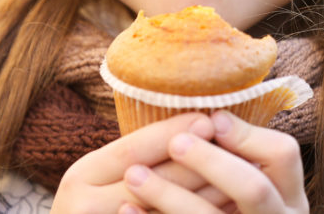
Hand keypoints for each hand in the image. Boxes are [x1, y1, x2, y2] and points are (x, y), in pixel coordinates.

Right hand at [52, 112, 232, 213]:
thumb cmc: (96, 205)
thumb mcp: (103, 175)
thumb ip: (139, 155)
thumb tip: (201, 123)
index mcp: (80, 176)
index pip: (131, 149)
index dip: (170, 133)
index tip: (208, 119)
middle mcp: (83, 206)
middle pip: (149, 181)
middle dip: (197, 164)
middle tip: (238, 149)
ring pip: (163, 213)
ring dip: (207, 196)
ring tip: (243, 179)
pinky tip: (228, 210)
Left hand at [120, 110, 308, 213]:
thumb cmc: (232, 208)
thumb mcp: (247, 185)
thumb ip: (238, 158)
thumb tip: (213, 118)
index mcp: (289, 197)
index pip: (283, 154)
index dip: (248, 135)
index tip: (213, 120)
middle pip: (254, 189)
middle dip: (212, 162)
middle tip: (176, 143)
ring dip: (170, 196)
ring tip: (133, 175)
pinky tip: (127, 210)